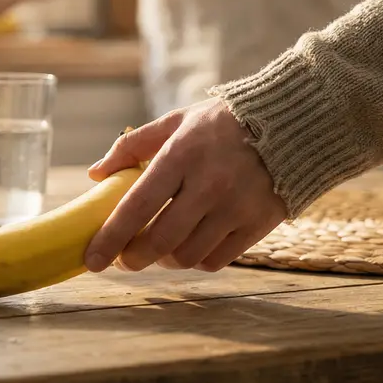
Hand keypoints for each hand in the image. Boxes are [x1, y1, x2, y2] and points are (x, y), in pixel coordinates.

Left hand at [83, 98, 287, 272]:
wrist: (291, 124)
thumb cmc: (223, 123)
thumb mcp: (176, 122)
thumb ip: (132, 146)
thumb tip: (96, 174)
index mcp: (182, 155)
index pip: (138, 205)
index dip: (111, 237)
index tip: (92, 259)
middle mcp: (209, 184)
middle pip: (160, 241)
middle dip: (134, 258)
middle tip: (124, 259)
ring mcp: (236, 207)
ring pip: (187, 256)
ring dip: (165, 261)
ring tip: (159, 250)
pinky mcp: (258, 224)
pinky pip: (217, 260)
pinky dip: (197, 261)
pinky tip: (191, 246)